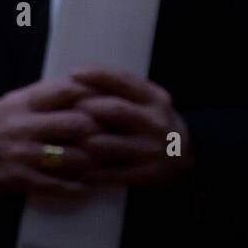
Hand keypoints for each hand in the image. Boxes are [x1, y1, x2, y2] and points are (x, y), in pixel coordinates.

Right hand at [0, 77, 101, 203]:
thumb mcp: (9, 103)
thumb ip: (41, 97)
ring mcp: (22, 154)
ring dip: (92, 162)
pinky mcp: (18, 181)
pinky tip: (88, 189)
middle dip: (99, 130)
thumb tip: (77, 88)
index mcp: (23, 101)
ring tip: (106, 164)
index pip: (67, 90)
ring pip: (71, 157)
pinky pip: (55, 186)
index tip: (111, 100)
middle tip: (116, 135)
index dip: (93, 95)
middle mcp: (24, 125)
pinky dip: (75, 189)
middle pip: (76, 123)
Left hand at [69, 68, 194, 187]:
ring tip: (60, 140)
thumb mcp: (148, 101)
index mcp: (154, 97)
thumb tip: (79, 81)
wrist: (187, 157)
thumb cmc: (154, 122)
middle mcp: (155, 121)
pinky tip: (73, 168)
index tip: (73, 73)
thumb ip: (122, 92)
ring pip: (109, 145)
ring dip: (81, 142)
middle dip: (84, 108)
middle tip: (61, 109)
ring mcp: (151, 149)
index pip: (123, 80)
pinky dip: (89, 171)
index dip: (97, 75)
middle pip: (115, 110)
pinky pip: (111, 173)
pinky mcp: (147, 175)